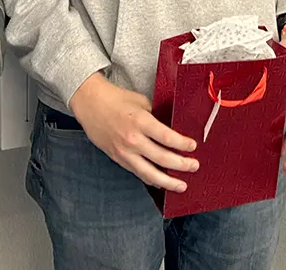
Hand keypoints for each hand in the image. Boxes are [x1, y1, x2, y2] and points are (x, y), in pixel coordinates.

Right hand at [69, 73, 197, 191]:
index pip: (167, 137)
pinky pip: (138, 173)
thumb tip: (171, 129)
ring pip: (150, 173)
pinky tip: (161, 183)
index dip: (183, 144)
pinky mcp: (118, 159)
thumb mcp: (141, 102)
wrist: (90, 104)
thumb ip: (155, 116)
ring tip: (182, 185)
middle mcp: (133, 139)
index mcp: (140, 121)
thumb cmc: (116, 99)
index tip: (193, 146)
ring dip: (168, 182)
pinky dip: (151, 179)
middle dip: (182, 165)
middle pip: (163, 158)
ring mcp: (124, 152)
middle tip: (194, 166)